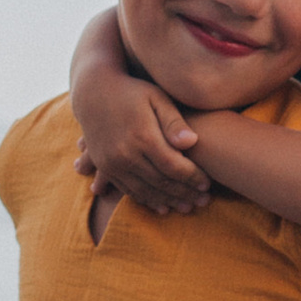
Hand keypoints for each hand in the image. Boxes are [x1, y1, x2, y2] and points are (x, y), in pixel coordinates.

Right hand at [71, 73, 212, 214]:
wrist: (93, 92)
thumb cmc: (133, 92)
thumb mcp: (157, 97)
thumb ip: (174, 121)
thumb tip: (193, 141)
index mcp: (142, 136)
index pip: (173, 166)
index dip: (192, 178)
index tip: (207, 184)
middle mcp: (125, 154)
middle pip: (161, 182)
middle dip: (185, 194)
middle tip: (204, 202)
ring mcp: (112, 163)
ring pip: (144, 191)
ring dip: (167, 202)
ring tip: (186, 209)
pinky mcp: (104, 167)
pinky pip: (127, 190)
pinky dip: (146, 200)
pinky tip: (161, 206)